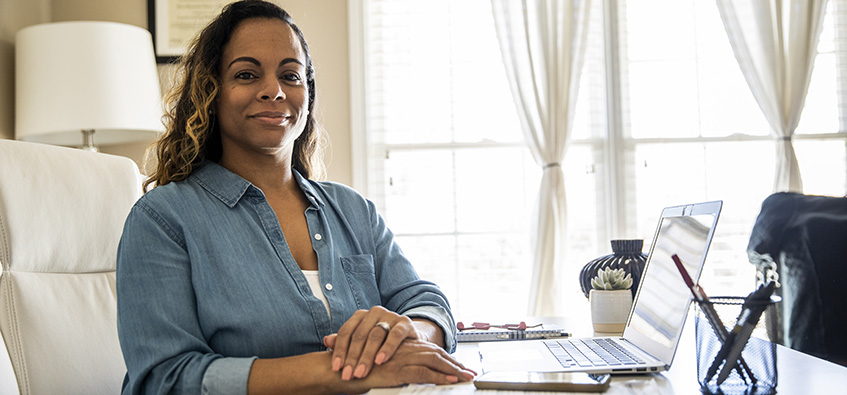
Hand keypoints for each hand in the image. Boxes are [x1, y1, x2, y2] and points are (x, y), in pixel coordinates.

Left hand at [323, 306, 422, 380]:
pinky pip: (395, 335)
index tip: (336, 368)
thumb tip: (327, 340)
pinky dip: (387, 348)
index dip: (340, 350)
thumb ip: (346, 341)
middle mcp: (374, 313)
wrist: (409, 338)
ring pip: (375, 335)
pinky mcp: (405, 323)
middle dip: (352, 357)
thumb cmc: (382, 341)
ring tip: (361, 372)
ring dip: (367, 356)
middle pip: (359, 335)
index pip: (346, 332)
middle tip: (348, 374)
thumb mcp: (363, 341)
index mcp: (361, 315)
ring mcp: (390, 316)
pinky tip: (380, 361)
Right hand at [341, 339, 474, 391]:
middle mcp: (403, 349)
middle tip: (470, 373)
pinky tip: (450, 380)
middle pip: (435, 353)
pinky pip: (423, 371)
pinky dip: (439, 376)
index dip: (446, 359)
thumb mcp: (380, 370)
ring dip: (452, 369)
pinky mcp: (396, 369)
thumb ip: (395, 370)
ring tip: (466, 377)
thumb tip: (412, 376)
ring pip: (434, 360)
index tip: (460, 367)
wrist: (338, 370)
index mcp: (401, 348)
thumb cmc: (356, 371)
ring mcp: (401, 358)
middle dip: (454, 364)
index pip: (429, 351)